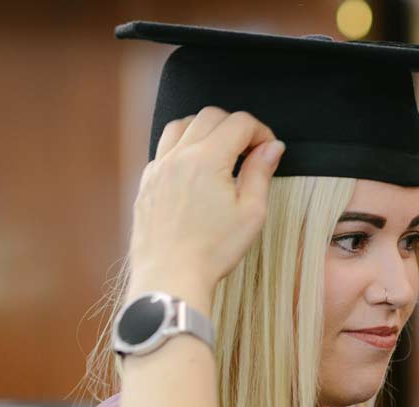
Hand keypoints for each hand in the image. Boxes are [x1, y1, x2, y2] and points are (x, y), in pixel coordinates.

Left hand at [127, 107, 284, 300]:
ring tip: (220, 152)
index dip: (260, 132)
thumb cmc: (212, 251)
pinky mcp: (146, 184)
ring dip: (204, 129)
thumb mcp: (250, 213)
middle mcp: (178, 156)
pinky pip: (163, 149)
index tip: (268, 150)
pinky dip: (182, 147)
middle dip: (234, 126)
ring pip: (181, 125)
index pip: (238, 123)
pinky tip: (194, 170)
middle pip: (209, 116)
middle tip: (249, 150)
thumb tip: (272, 148)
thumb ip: (260, 173)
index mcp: (207, 159)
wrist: (169, 278)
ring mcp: (158, 168)